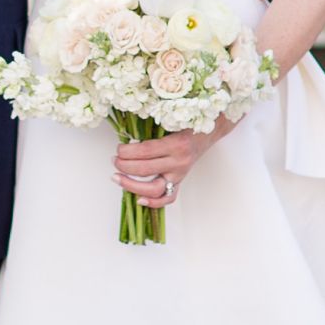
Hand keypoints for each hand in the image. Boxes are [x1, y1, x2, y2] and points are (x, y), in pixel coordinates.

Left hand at [113, 116, 234, 208]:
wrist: (210, 132)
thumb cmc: (188, 124)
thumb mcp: (170, 121)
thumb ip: (151, 131)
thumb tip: (126, 141)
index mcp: (176, 144)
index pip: (145, 151)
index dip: (127, 152)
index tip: (118, 149)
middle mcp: (179, 162)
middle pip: (145, 170)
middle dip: (124, 166)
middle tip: (114, 160)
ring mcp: (180, 175)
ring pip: (153, 189)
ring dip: (131, 185)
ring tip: (117, 178)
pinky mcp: (180, 182)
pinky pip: (168, 198)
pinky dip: (153, 202)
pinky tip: (138, 199)